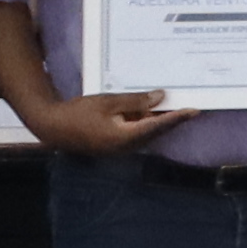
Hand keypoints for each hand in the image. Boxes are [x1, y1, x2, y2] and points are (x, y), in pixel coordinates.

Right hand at [36, 83, 194, 159]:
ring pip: (146, 133)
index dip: (178, 117)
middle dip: (171, 119)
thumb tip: (160, 98)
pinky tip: (148, 110)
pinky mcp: (114, 146)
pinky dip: (144, 123)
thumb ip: (136, 101)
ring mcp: (120, 149)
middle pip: (155, 132)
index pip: (158, 126)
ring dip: (157, 120)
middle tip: (189, 105)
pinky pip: (135, 134)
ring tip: (171, 104)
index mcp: (125, 138)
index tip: (195, 110)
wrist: (51, 126)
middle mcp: (126, 148)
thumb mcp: (108, 102)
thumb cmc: (78, 113)